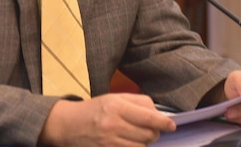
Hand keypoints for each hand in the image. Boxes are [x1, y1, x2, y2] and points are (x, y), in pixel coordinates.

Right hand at [39, 93, 176, 146]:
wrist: (69, 125)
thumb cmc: (94, 109)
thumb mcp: (114, 98)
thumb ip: (137, 103)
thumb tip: (159, 114)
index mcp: (116, 105)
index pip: (148, 116)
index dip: (163, 123)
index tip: (171, 126)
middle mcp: (114, 124)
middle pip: (148, 133)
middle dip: (153, 132)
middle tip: (149, 129)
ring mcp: (110, 141)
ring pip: (142, 146)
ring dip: (144, 142)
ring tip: (135, 135)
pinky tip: (130, 142)